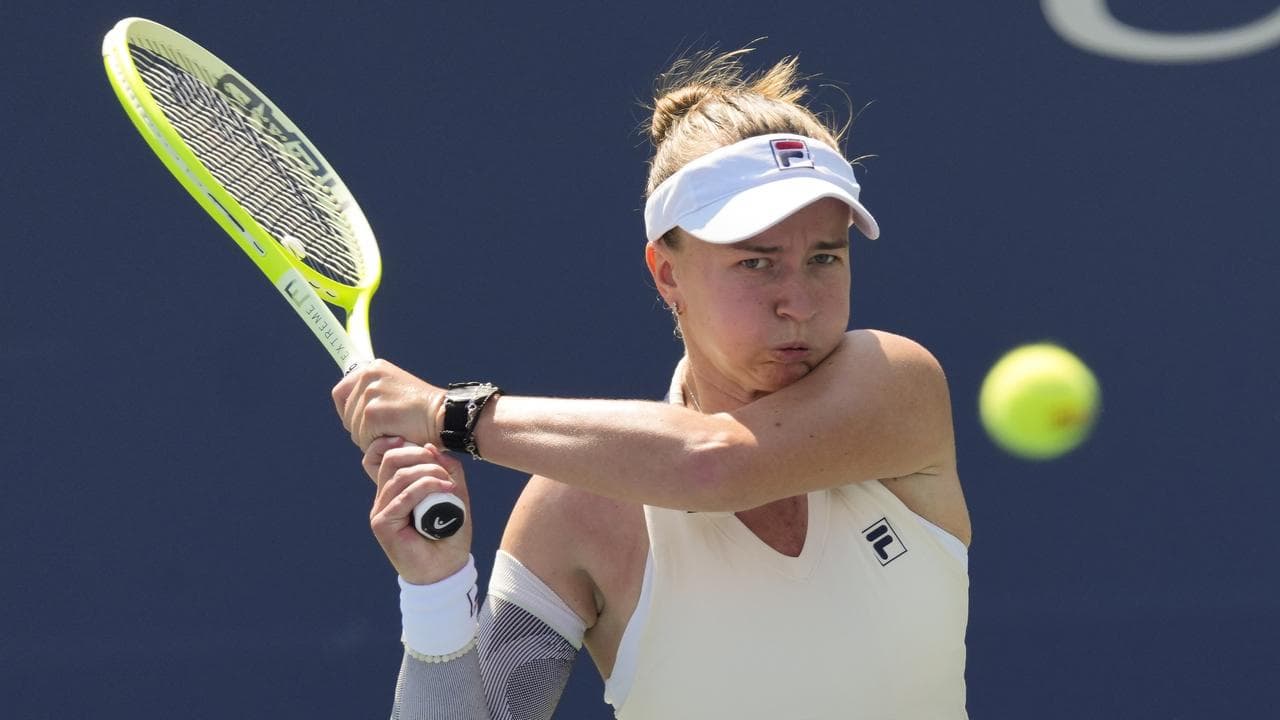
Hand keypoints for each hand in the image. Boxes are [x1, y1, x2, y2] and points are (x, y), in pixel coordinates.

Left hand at [332, 359, 444, 450]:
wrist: (445, 415)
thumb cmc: (424, 411)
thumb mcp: (396, 392)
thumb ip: (374, 395)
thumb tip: (348, 410)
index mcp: (373, 368)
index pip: (341, 392)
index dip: (347, 411)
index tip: (359, 423)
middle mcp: (368, 376)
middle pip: (346, 413)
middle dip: (361, 429)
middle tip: (386, 432)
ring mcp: (370, 394)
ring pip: (354, 428)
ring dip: (371, 438)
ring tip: (394, 433)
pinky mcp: (373, 413)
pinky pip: (363, 438)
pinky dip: (378, 444)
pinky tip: (396, 438)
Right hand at [363, 437, 472, 584]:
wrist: (446, 570)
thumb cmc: (450, 534)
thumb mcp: (454, 495)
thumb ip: (448, 470)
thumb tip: (431, 447)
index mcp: (396, 490)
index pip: (383, 456)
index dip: (397, 443)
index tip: (426, 445)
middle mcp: (384, 499)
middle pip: (390, 459)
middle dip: (419, 454)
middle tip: (443, 467)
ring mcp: (380, 511)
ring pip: (399, 476)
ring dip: (429, 473)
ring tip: (449, 484)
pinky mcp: (382, 524)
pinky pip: (403, 496)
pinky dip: (426, 488)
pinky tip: (446, 490)